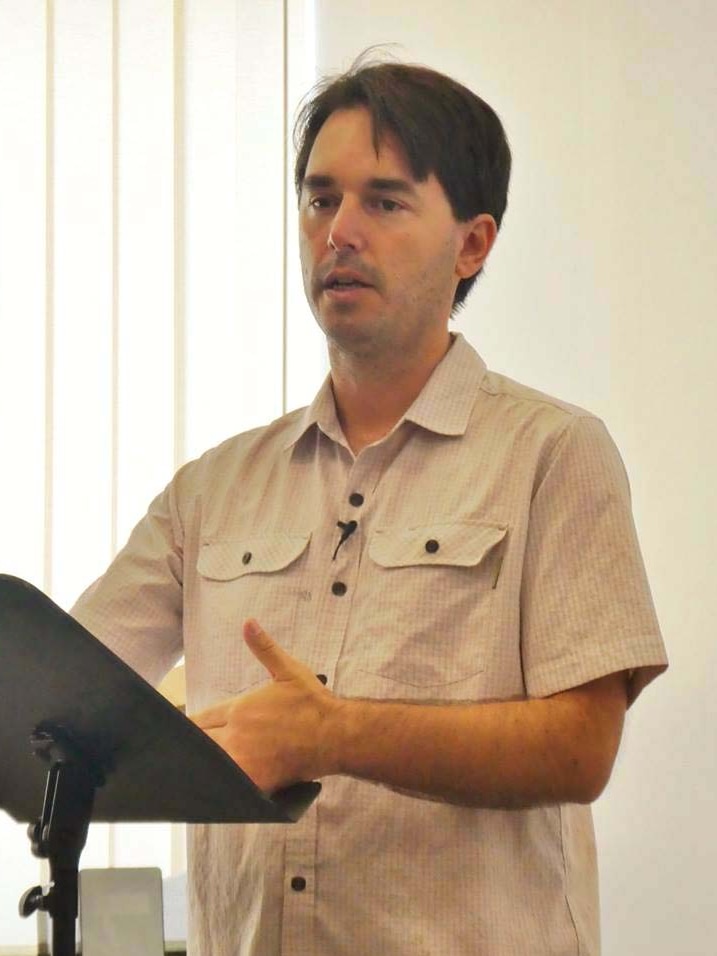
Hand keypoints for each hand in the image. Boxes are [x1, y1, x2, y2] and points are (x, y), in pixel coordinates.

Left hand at [191, 619, 340, 792]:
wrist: (335, 734)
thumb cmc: (312, 702)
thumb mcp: (288, 669)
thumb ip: (264, 648)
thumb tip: (248, 622)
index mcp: (239, 708)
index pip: (201, 720)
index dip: (191, 725)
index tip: (184, 730)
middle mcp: (236, 735)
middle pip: (201, 743)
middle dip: (195, 745)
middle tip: (186, 751)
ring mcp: (245, 760)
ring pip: (211, 764)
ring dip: (205, 765)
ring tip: (197, 770)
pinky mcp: (256, 781)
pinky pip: (229, 786)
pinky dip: (221, 786)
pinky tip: (217, 787)